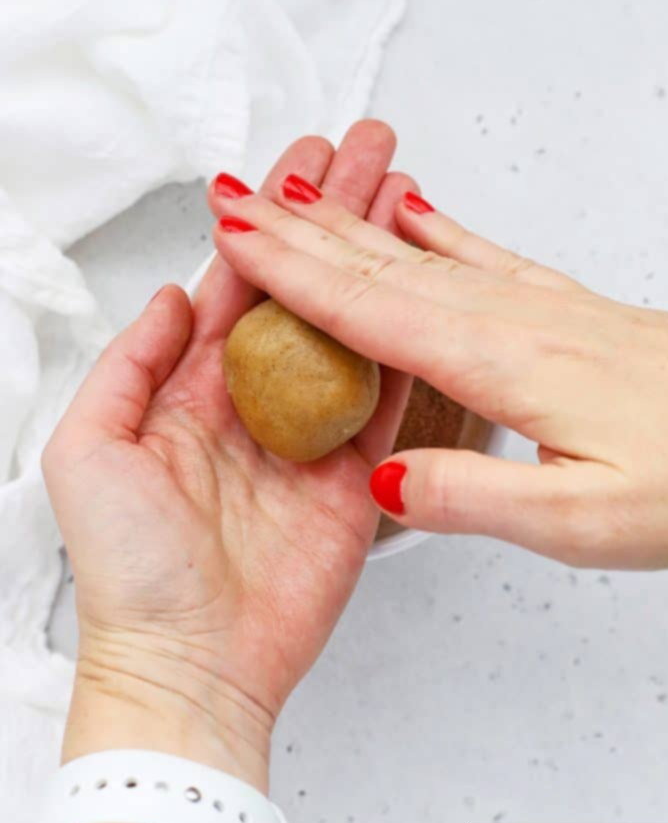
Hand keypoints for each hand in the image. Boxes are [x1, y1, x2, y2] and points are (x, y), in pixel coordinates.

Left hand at [41, 121, 416, 798]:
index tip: (300, 167)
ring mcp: (307, 437)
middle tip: (368, 158)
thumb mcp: (89, 450)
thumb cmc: (130, 572)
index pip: (240, 284)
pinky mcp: (352, 476)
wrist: (192, 664)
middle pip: (304, 292)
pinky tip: (424, 297)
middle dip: (335, 222)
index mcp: (190, 389)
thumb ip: (129, 364)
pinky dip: (408, 350)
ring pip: (351, 333)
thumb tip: (172, 297)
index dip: (272, 223)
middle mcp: (253, 403)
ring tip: (405, 204)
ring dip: (378, 268)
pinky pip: (385, 404)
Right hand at [211, 182, 667, 569]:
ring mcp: (542, 307)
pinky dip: (435, 227)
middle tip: (237, 197)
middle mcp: (515, 320)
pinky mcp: (565, 311)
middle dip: (300, 231)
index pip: (370, 310)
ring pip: (422, 252)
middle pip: (382, 266)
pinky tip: (413, 210)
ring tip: (300, 193)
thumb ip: (476, 497)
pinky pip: (481, 254)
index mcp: (504, 365)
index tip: (234, 235)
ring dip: (351, 223)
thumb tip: (380, 479)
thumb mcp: (585, 522)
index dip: (292, 273)